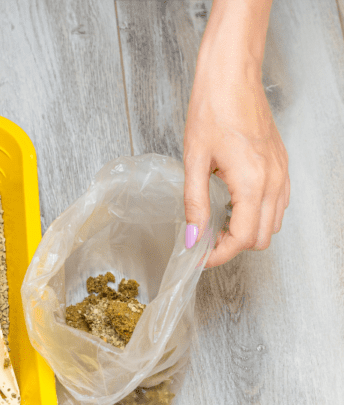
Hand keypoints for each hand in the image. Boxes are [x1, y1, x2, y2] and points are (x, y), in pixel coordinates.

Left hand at [182, 0, 288, 267]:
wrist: (232, 77)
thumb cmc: (212, 111)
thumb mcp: (194, 161)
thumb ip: (195, 204)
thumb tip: (192, 237)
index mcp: (253, 182)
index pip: (243, 238)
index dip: (219, 254)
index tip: (198, 257)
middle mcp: (274, 181)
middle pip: (262, 237)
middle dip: (233, 246)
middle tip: (203, 241)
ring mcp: (281, 172)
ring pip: (273, 222)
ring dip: (246, 230)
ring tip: (214, 223)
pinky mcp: (281, 164)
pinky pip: (277, 203)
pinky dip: (257, 213)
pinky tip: (231, 204)